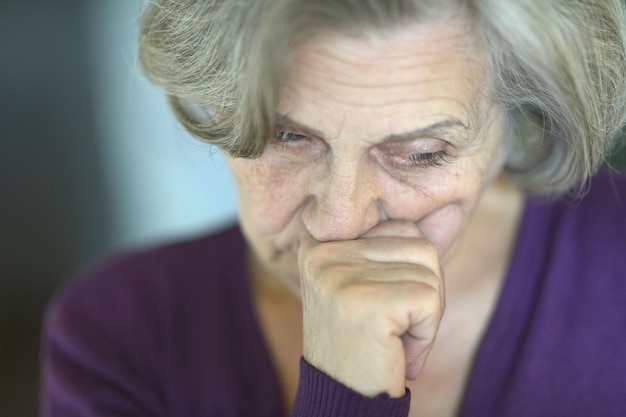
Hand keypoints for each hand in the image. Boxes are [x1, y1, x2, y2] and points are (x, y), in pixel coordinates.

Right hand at [298, 221, 444, 397]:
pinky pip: (429, 300)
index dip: (410, 269)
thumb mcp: (379, 284)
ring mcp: (340, 274)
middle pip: (419, 244)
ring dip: (426, 313)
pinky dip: (426, 333)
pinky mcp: (367, 301)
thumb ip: (407, 246)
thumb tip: (454, 208)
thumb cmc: (365, 343)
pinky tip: (397, 352)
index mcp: (320, 243)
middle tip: (393, 327)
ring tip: (393, 338)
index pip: (400, 226)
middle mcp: (322, 251)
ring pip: (429, 269)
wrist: (345, 400)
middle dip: (423, 291)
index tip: (383, 304)